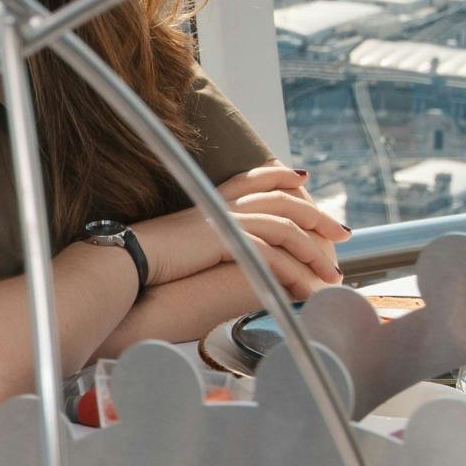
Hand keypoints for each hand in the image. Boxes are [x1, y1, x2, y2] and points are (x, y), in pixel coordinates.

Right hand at [152, 171, 346, 302]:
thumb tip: (212, 255)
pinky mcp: (225, 241)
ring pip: (285, 228)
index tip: (304, 180)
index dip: (280, 175)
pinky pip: (272, 257)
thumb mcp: (179, 245)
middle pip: (282, 199)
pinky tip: (309, 290)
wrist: (122, 263)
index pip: (253, 177)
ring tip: (333, 276)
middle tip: (342, 235)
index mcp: (208, 200)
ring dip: (314, 253)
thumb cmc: (142, 261)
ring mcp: (224, 220)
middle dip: (317, 217)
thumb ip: (202, 242)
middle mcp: (220, 204)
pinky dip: (295, 275)